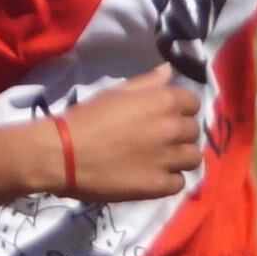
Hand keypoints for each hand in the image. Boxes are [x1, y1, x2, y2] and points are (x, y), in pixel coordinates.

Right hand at [57, 79, 204, 202]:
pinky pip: (179, 183)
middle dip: (179, 134)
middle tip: (158, 140)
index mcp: (164, 100)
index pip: (193, 103)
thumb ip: (148, 83)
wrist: (63, 153)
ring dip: (179, 158)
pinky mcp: (158, 185)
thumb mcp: (116, 92)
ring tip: (160, 161)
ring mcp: (168, 158)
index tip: (165, 117)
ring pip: (192, 158)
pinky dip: (168, 181)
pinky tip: (152, 177)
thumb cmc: (86, 118)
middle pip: (193, 132)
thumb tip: (169, 71)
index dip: (181, 110)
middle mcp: (172, 128)